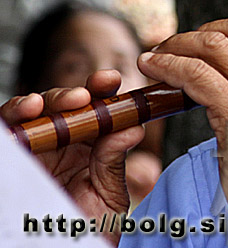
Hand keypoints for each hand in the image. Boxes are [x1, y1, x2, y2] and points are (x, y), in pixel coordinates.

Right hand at [1, 70, 143, 244]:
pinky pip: (7, 134)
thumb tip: (133, 127)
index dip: (101, 89)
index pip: (95, 107)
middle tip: (81, 97)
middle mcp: (61, 143)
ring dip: (35, 103)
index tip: (111, 81)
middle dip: (68, 94)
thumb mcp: (109, 192)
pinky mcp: (12, 160)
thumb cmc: (92, 227)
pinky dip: (11, 120)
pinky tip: (23, 115)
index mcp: (91, 143)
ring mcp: (35, 150)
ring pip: (28, 114)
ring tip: (40, 104)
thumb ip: (114, 159)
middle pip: (60, 105)